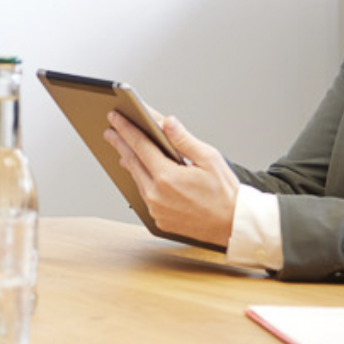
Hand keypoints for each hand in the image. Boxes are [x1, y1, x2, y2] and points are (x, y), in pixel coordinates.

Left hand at [104, 112, 238, 248]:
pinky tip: (140, 171)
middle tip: (110, 130)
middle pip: (132, 162)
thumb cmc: (225, 192)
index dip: (125, 128)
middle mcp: (156, 194)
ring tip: (123, 147)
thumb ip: (183, 139)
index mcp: (167, 177)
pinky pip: (145, 194)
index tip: (114, 117)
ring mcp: (156, 209)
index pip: (139, 145)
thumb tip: (166, 122)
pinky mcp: (159, 219)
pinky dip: (141, 180)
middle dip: (120, 143)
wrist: (233, 225)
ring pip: (137, 179)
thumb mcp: (209, 158)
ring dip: (129, 161)